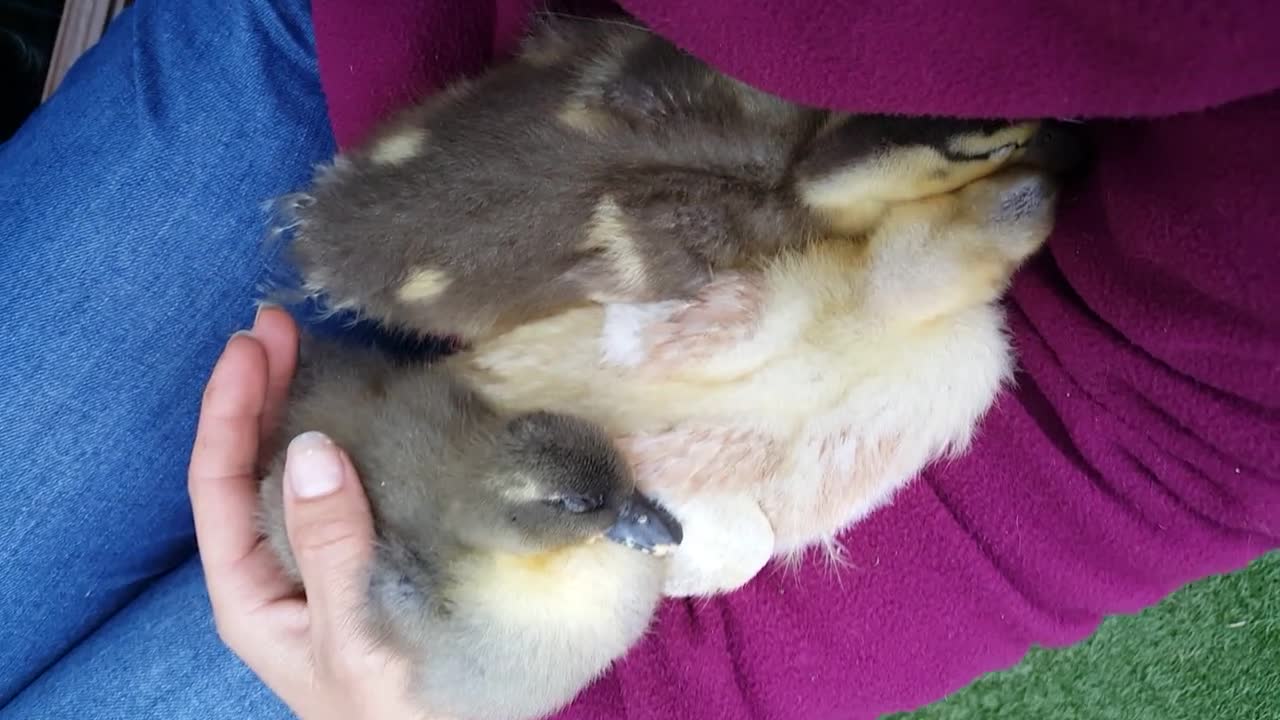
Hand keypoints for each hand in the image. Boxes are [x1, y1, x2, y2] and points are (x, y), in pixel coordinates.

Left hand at [187, 306, 434, 719]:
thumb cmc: (391, 712)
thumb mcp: (353, 637)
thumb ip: (331, 549)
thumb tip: (308, 448)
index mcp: (251, 591)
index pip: (220, 482)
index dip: (230, 409)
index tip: (252, 344)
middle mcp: (278, 567)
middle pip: (251, 464)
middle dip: (259, 392)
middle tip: (279, 324)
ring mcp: (323, 559)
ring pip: (297, 469)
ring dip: (301, 406)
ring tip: (312, 348)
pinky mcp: (370, 555)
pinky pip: (348, 485)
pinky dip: (353, 439)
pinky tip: (367, 409)